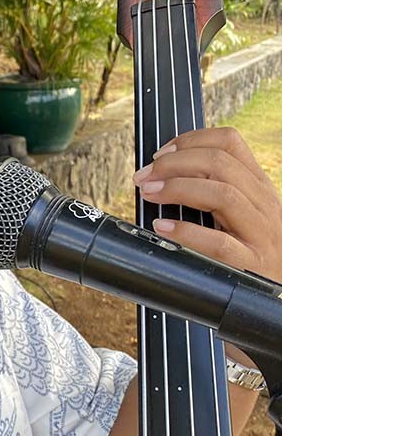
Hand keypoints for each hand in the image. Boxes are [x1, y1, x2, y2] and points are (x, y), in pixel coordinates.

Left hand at [132, 127, 280, 283]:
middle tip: (144, 176)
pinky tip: (163, 227)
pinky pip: (219, 243)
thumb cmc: (258, 254)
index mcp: (259, 187)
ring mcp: (261, 234)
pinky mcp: (251, 265)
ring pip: (222, 194)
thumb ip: (216, 193)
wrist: (291, 295)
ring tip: (150, 193)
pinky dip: (186, 232)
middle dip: (174, 164)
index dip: (190, 140)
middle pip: (220, 163)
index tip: (161, 154)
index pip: (230, 143)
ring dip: (177, 188)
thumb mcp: (246, 215)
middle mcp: (264, 204)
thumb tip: (162, 178)